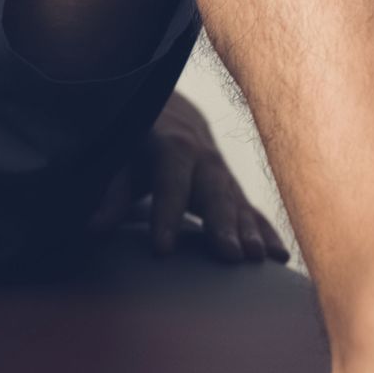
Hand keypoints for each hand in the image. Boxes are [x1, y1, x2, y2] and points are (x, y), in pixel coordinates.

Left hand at [90, 91, 289, 262]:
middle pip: (214, 193)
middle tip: (230, 255)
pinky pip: (252, 210)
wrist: (172, 113)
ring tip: (258, 258)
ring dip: (249, 231)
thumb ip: (112, 192)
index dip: (166, 215)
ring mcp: (222, 174)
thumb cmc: (138, 142)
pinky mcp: (233, 189)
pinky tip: (280, 256)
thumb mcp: (120, 159)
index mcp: (171, 147)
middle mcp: (203, 159)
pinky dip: (266, 232)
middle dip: (222, 224)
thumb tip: (93, 227)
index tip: (162, 250)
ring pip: (238, 202)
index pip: (170, 183)